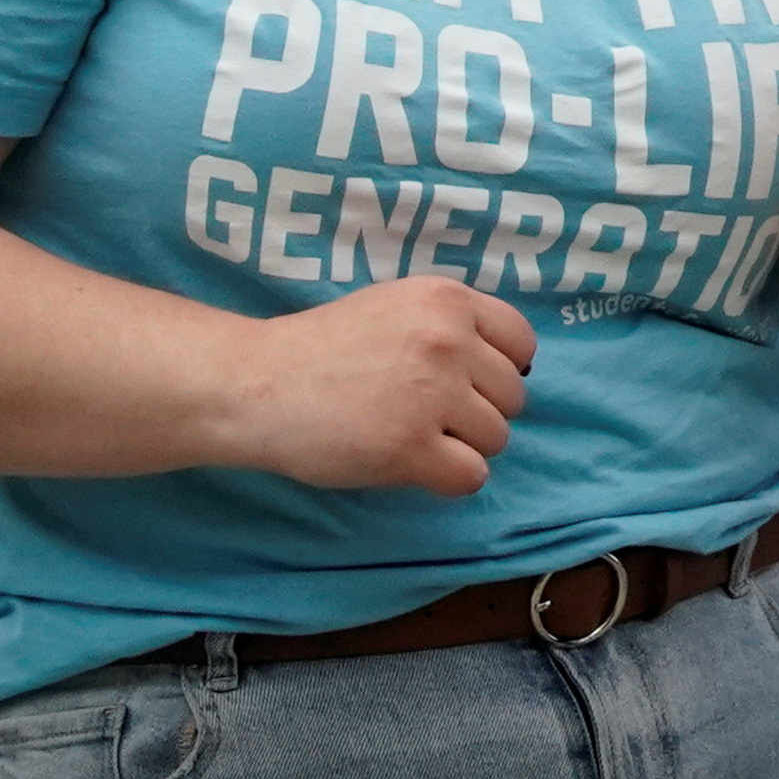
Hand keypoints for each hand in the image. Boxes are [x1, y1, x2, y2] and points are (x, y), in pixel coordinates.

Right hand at [217, 274, 537, 493]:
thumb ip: (448, 325)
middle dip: (478, 413)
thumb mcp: (395, 307)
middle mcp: (449, 340)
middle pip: (512, 396)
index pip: (521, 341)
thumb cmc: (322, 349)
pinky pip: (470, 476)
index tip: (468, 386)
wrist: (258, 384)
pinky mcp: (410, 447)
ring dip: (462, 447)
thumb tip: (509, 366)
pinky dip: (448, 479)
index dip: (499, 370)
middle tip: (429, 417)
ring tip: (413, 438)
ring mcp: (432, 393)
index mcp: (447, 299)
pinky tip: (413, 467)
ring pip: (496, 437)